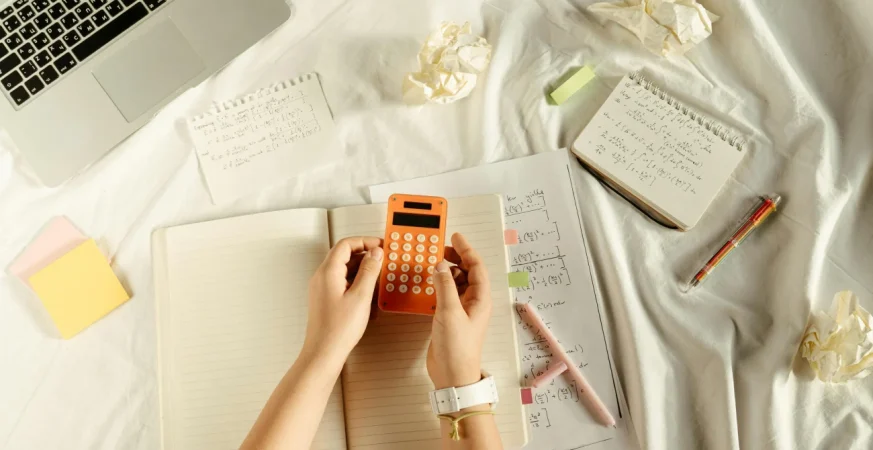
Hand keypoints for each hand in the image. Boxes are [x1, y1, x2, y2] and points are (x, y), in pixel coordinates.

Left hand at [303, 237, 383, 360]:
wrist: (323, 353)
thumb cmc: (338, 329)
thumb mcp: (361, 296)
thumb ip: (369, 271)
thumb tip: (376, 253)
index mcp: (328, 272)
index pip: (346, 245)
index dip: (364, 241)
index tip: (380, 245)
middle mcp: (322, 277)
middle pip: (344, 255)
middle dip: (365, 254)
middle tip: (382, 259)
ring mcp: (322, 288)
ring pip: (344, 269)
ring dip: (362, 269)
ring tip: (379, 276)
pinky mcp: (326, 298)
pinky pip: (342, 281)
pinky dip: (356, 281)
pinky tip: (368, 292)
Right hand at [427, 233, 492, 389]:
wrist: (452, 374)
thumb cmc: (457, 348)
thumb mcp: (449, 312)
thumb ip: (444, 286)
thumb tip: (439, 267)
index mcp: (480, 299)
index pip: (476, 267)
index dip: (466, 249)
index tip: (455, 237)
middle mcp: (473, 302)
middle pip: (467, 272)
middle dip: (455, 258)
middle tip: (440, 247)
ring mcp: (462, 309)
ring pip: (456, 282)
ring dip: (445, 271)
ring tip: (432, 262)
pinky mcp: (450, 317)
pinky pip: (446, 294)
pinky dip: (438, 285)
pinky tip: (428, 283)